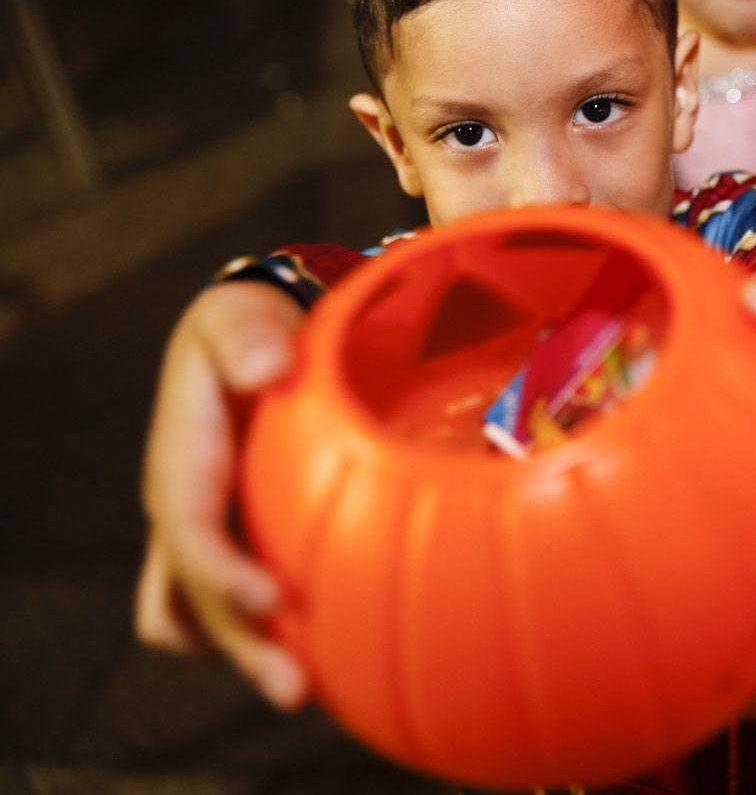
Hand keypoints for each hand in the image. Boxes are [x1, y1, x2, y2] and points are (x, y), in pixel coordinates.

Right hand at [134, 279, 309, 708]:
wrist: (257, 340)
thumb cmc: (249, 328)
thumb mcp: (241, 316)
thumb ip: (248, 336)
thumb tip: (265, 366)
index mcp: (183, 464)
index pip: (190, 530)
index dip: (220, 572)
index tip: (270, 600)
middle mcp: (187, 511)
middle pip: (198, 597)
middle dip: (242, 644)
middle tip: (296, 687)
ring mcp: (210, 535)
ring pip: (207, 617)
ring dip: (249, 653)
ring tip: (308, 688)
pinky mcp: (242, 545)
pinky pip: (237, 605)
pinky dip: (268, 629)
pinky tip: (325, 646)